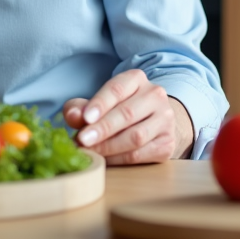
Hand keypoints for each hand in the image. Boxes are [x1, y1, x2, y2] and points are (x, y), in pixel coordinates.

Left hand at [62, 69, 194, 164]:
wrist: (154, 122)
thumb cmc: (119, 109)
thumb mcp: (99, 102)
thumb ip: (81, 107)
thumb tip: (72, 116)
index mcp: (136, 79)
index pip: (117, 89)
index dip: (100, 104)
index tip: (85, 118)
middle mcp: (155, 96)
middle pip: (127, 113)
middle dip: (102, 128)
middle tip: (82, 140)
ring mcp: (165, 120)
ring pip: (135, 136)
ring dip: (109, 147)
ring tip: (90, 151)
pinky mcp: (167, 143)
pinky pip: (140, 154)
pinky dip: (118, 159)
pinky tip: (104, 160)